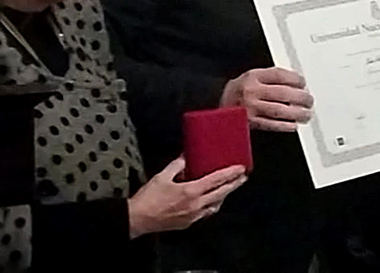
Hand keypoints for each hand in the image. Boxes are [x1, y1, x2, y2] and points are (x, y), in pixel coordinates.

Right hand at [127, 157, 246, 238]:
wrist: (136, 219)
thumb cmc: (148, 198)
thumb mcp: (162, 176)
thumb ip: (177, 165)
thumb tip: (186, 156)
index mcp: (191, 191)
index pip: (217, 180)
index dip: (231, 174)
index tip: (242, 169)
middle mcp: (196, 205)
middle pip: (222, 193)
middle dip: (234, 185)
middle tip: (243, 177)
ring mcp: (193, 215)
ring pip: (215, 205)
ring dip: (224, 196)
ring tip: (228, 188)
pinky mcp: (188, 223)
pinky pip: (205, 213)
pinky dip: (211, 205)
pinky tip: (211, 201)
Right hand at [220, 67, 312, 131]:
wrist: (215, 103)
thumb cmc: (239, 91)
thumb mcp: (252, 76)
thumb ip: (272, 78)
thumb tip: (297, 83)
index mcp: (253, 76)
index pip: (279, 75)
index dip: (296, 79)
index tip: (303, 83)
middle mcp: (251, 91)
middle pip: (282, 93)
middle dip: (301, 97)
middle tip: (309, 100)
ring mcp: (250, 107)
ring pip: (279, 110)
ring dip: (297, 113)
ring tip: (306, 114)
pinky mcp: (249, 122)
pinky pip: (270, 125)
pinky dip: (284, 125)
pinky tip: (293, 125)